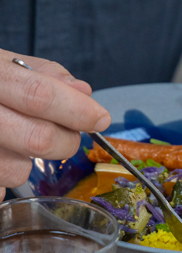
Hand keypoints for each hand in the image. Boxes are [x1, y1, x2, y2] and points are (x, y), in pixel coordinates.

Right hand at [0, 50, 110, 201]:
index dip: (77, 110)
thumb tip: (82, 93)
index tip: (100, 117)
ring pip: (17, 172)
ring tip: (13, 142)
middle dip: (67, 141)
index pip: (39, 93)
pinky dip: (1, 179)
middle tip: (69, 134)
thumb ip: (41, 73)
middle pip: (37, 139)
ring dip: (29, 163)